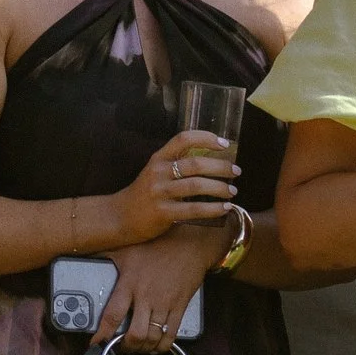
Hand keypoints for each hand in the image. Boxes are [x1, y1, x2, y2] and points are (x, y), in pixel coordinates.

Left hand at [97, 219, 229, 352]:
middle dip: (126, 346)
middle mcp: (146, 297)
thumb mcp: (125, 248)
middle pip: (136, 334)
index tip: (95, 343)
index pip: (113, 315)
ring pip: (153, 337)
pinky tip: (155, 346)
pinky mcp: (180, 307)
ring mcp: (165, 304)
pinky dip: (162, 346)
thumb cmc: (156, 244)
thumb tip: (82, 255)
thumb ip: (104, 255)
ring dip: (143, 348)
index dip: (103, 333)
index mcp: (129, 284)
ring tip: (136, 348)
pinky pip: (171, 334)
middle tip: (120, 347)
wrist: (189, 244)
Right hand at [107, 132, 237, 247]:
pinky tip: (224, 208)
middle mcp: (158, 172)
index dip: (206, 138)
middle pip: (195, 164)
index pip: (183, 139)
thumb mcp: (155, 172)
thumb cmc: (144, 194)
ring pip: (197, 186)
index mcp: (158, 159)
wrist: (119, 216)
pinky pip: (194, 209)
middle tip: (236, 171)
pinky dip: (213, 208)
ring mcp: (160, 192)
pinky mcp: (163, 213)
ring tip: (232, 191)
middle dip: (221, 167)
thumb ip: (176, 165)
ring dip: (220, 188)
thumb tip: (212, 161)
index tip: (224, 143)